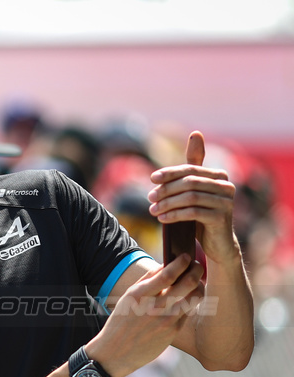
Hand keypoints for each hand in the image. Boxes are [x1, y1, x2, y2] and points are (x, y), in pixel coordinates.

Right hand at [87, 253, 203, 376]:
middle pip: (187, 283)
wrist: (114, 354)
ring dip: (199, 286)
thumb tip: (166, 265)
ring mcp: (165, 321)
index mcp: (138, 296)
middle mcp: (153, 308)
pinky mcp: (172, 332)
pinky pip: (188, 312)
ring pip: (194, 297)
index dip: (181, 263)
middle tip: (198, 266)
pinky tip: (188, 299)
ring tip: (197, 282)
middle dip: (197, 270)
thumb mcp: (127, 299)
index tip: (186, 256)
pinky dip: (190, 303)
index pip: (167, 274)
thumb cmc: (120, 323)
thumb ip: (146, 282)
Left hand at [148, 132, 241, 264]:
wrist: (217, 243)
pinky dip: (174, 215)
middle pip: (189, 182)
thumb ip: (192, 166)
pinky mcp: (222, 218)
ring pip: (190, 197)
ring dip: (167, 203)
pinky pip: (193, 212)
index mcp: (219, 176)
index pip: (190, 169)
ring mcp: (226, 202)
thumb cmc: (201, 213)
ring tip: (152, 210)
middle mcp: (226, 186)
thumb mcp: (195, 189)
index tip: (152, 179)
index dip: (170, 172)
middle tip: (150, 198)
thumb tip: (196, 133)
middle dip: (166, 189)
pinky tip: (162, 219)